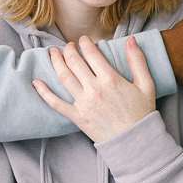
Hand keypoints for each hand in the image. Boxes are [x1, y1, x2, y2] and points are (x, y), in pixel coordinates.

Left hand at [32, 36, 155, 142]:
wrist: (134, 142)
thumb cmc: (141, 113)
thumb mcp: (146, 84)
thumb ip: (138, 60)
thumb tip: (131, 39)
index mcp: (110, 79)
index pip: (92, 53)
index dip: (85, 43)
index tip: (83, 40)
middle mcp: (94, 89)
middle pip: (75, 62)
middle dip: (69, 50)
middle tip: (68, 45)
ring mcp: (83, 103)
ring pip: (64, 77)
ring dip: (56, 62)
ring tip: (52, 52)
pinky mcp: (77, 117)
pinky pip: (56, 103)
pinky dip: (44, 92)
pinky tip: (36, 82)